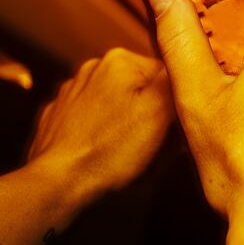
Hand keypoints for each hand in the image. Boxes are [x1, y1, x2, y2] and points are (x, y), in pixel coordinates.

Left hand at [26, 48, 172, 198]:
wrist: (60, 183)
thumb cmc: (109, 152)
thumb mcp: (159, 113)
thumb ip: (175, 80)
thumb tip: (185, 63)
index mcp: (121, 61)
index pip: (167, 75)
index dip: (176, 105)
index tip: (174, 129)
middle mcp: (93, 68)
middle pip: (141, 90)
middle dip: (151, 115)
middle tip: (153, 146)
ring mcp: (71, 92)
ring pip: (117, 106)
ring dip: (127, 125)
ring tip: (127, 153)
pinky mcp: (59, 116)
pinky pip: (93, 122)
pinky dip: (102, 134)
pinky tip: (104, 153)